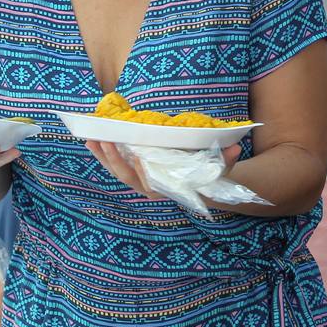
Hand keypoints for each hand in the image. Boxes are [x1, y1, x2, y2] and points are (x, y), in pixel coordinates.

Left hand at [87, 141, 240, 199]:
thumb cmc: (207, 173)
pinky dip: (102, 153)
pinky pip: (114, 164)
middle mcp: (150, 188)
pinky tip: (92, 140)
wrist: (199, 183)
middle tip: (106, 141)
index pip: (152, 183)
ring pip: (116, 171)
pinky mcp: (132, 172)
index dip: (144, 172)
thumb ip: (225, 159)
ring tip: (90, 138)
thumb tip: (236, 148)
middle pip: (127, 177)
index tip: (138, 156)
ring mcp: (138, 181)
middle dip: (115, 160)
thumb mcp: (218, 167)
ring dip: (102, 156)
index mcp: (168, 188)